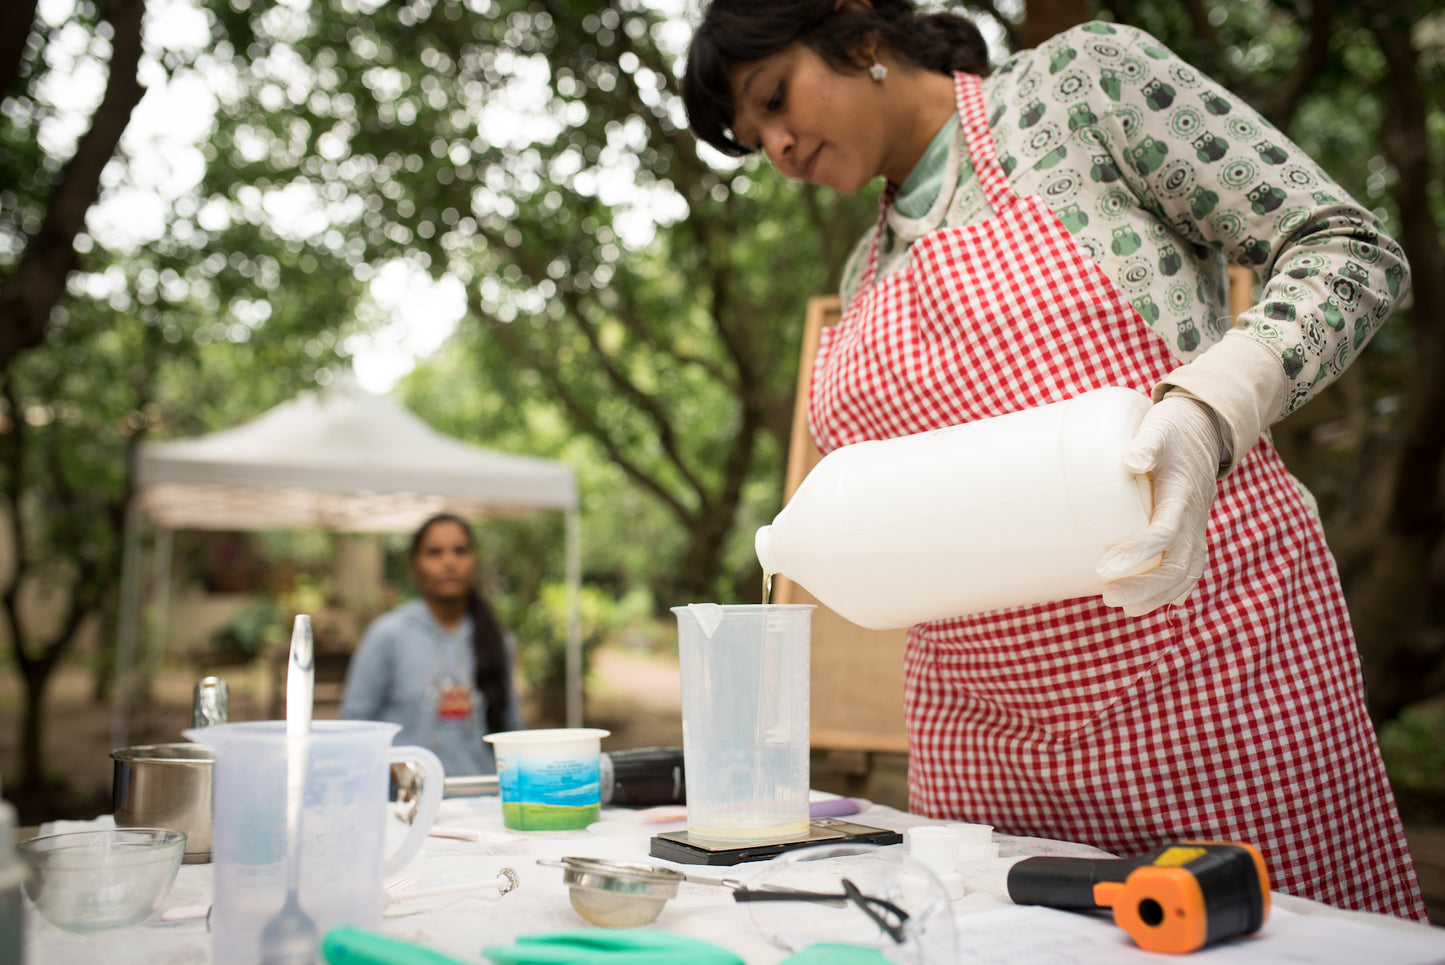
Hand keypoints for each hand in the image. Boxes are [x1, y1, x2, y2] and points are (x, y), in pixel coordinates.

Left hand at [1097, 396, 1224, 615]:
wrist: (1203, 430)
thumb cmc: (1171, 430)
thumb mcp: (1159, 429)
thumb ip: (1147, 443)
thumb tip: (1132, 459)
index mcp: (1183, 495)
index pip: (1166, 532)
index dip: (1139, 552)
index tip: (1104, 567)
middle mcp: (1195, 518)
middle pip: (1179, 564)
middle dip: (1146, 587)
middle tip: (1108, 597)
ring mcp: (1196, 528)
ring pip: (1186, 573)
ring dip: (1157, 595)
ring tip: (1124, 607)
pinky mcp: (1191, 533)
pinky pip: (1188, 568)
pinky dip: (1171, 590)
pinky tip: (1148, 605)